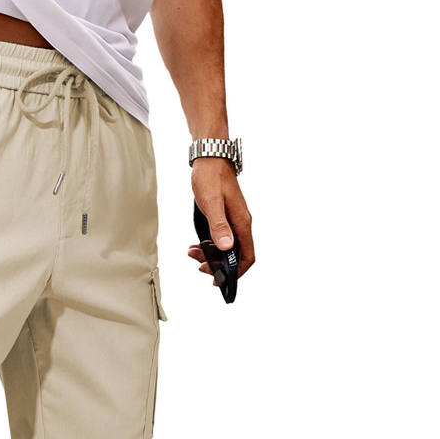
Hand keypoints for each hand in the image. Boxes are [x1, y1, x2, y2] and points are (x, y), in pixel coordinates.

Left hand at [188, 157, 254, 280]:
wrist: (209, 158)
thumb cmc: (210, 177)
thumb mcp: (211, 203)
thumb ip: (219, 226)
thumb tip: (226, 247)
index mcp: (241, 222)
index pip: (247, 256)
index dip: (236, 272)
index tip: (219, 280)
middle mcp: (240, 223)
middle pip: (235, 256)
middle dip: (217, 265)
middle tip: (198, 266)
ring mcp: (233, 220)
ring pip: (226, 248)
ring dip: (210, 256)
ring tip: (192, 253)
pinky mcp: (225, 217)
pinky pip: (220, 238)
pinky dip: (208, 246)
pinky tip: (196, 245)